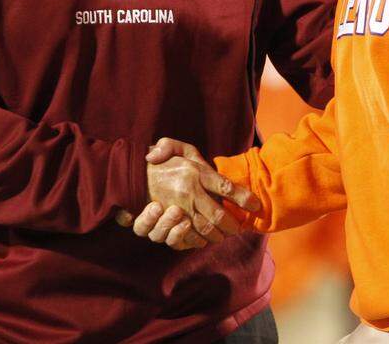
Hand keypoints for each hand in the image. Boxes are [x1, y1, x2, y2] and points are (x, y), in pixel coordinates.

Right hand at [132, 138, 260, 249]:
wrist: (131, 178)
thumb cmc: (160, 163)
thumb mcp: (176, 148)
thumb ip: (183, 148)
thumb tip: (197, 159)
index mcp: (195, 172)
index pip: (226, 188)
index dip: (244, 198)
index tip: (256, 205)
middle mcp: (189, 192)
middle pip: (219, 214)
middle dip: (233, 224)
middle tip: (239, 228)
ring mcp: (178, 209)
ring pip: (205, 229)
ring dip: (218, 235)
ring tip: (225, 235)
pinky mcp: (167, 222)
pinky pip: (187, 237)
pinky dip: (198, 241)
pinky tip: (204, 239)